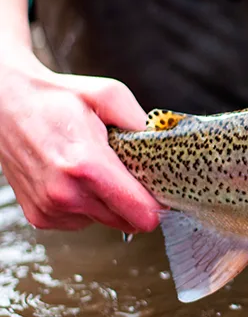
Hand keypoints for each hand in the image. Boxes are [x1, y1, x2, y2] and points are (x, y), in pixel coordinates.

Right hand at [0, 43, 160, 232]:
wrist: (5, 103)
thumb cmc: (55, 99)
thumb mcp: (108, 95)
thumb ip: (140, 122)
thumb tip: (163, 144)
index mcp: (87, 165)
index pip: (141, 212)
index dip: (158, 203)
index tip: (161, 191)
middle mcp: (66, 193)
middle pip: (128, 221)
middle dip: (134, 200)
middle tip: (126, 172)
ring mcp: (50, 208)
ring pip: (106, 221)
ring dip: (109, 202)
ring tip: (94, 169)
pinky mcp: (40, 217)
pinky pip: (82, 221)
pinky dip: (87, 204)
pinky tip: (76, 179)